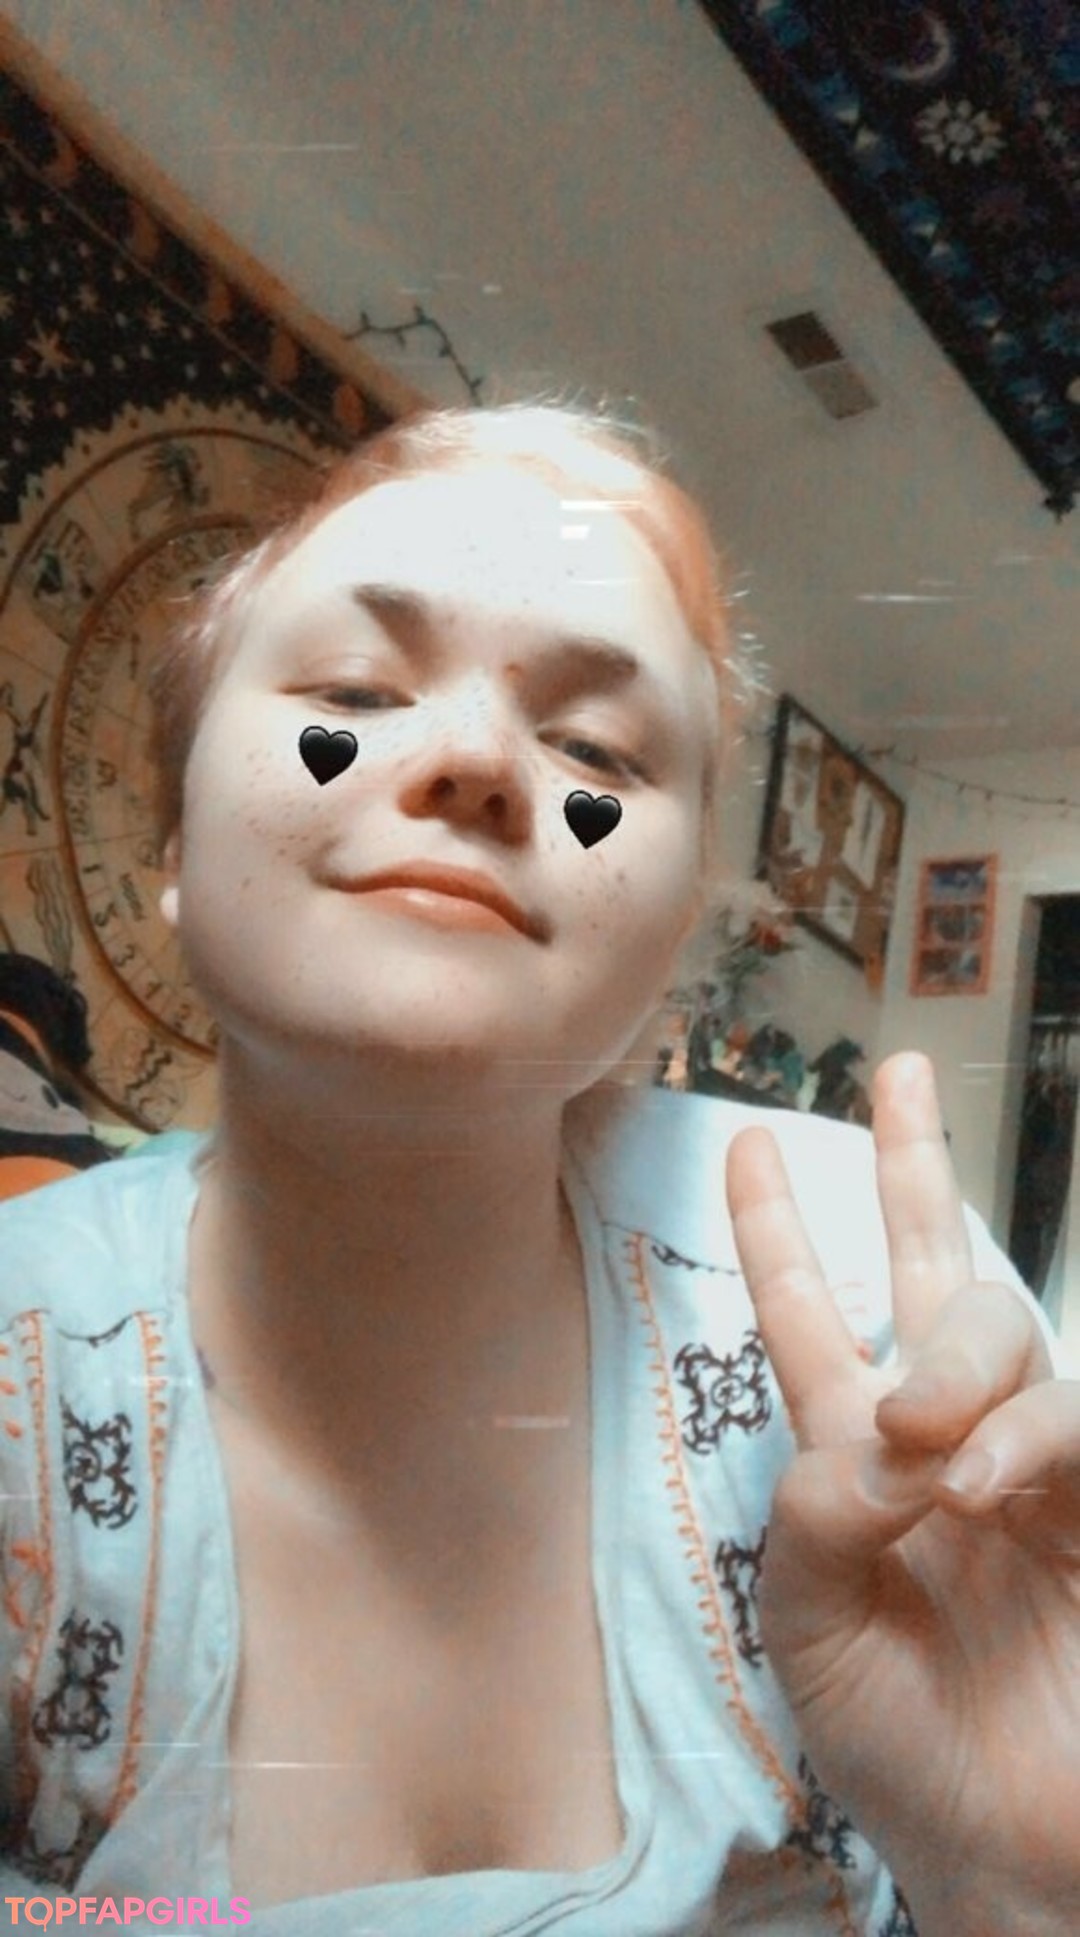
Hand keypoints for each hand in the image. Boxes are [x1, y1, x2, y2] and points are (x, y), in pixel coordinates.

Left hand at [726, 1051, 1079, 1919]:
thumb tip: (880, 1431)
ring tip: (931, 1444)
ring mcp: (1024, 1467)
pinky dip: (1023, 1436)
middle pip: (933, 1268)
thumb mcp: (808, 1630)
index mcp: (851, 1457)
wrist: (993, 1847)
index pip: (809, 1313)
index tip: (749, 1139)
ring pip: (1006, 1332)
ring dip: (961, 1366)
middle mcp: (937, 1439)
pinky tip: (982, 1483)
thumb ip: (818, 1517)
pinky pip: (1072, 1423)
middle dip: (914, 1170)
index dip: (779, 1226)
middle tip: (883, 1169)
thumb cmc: (892, 1741)